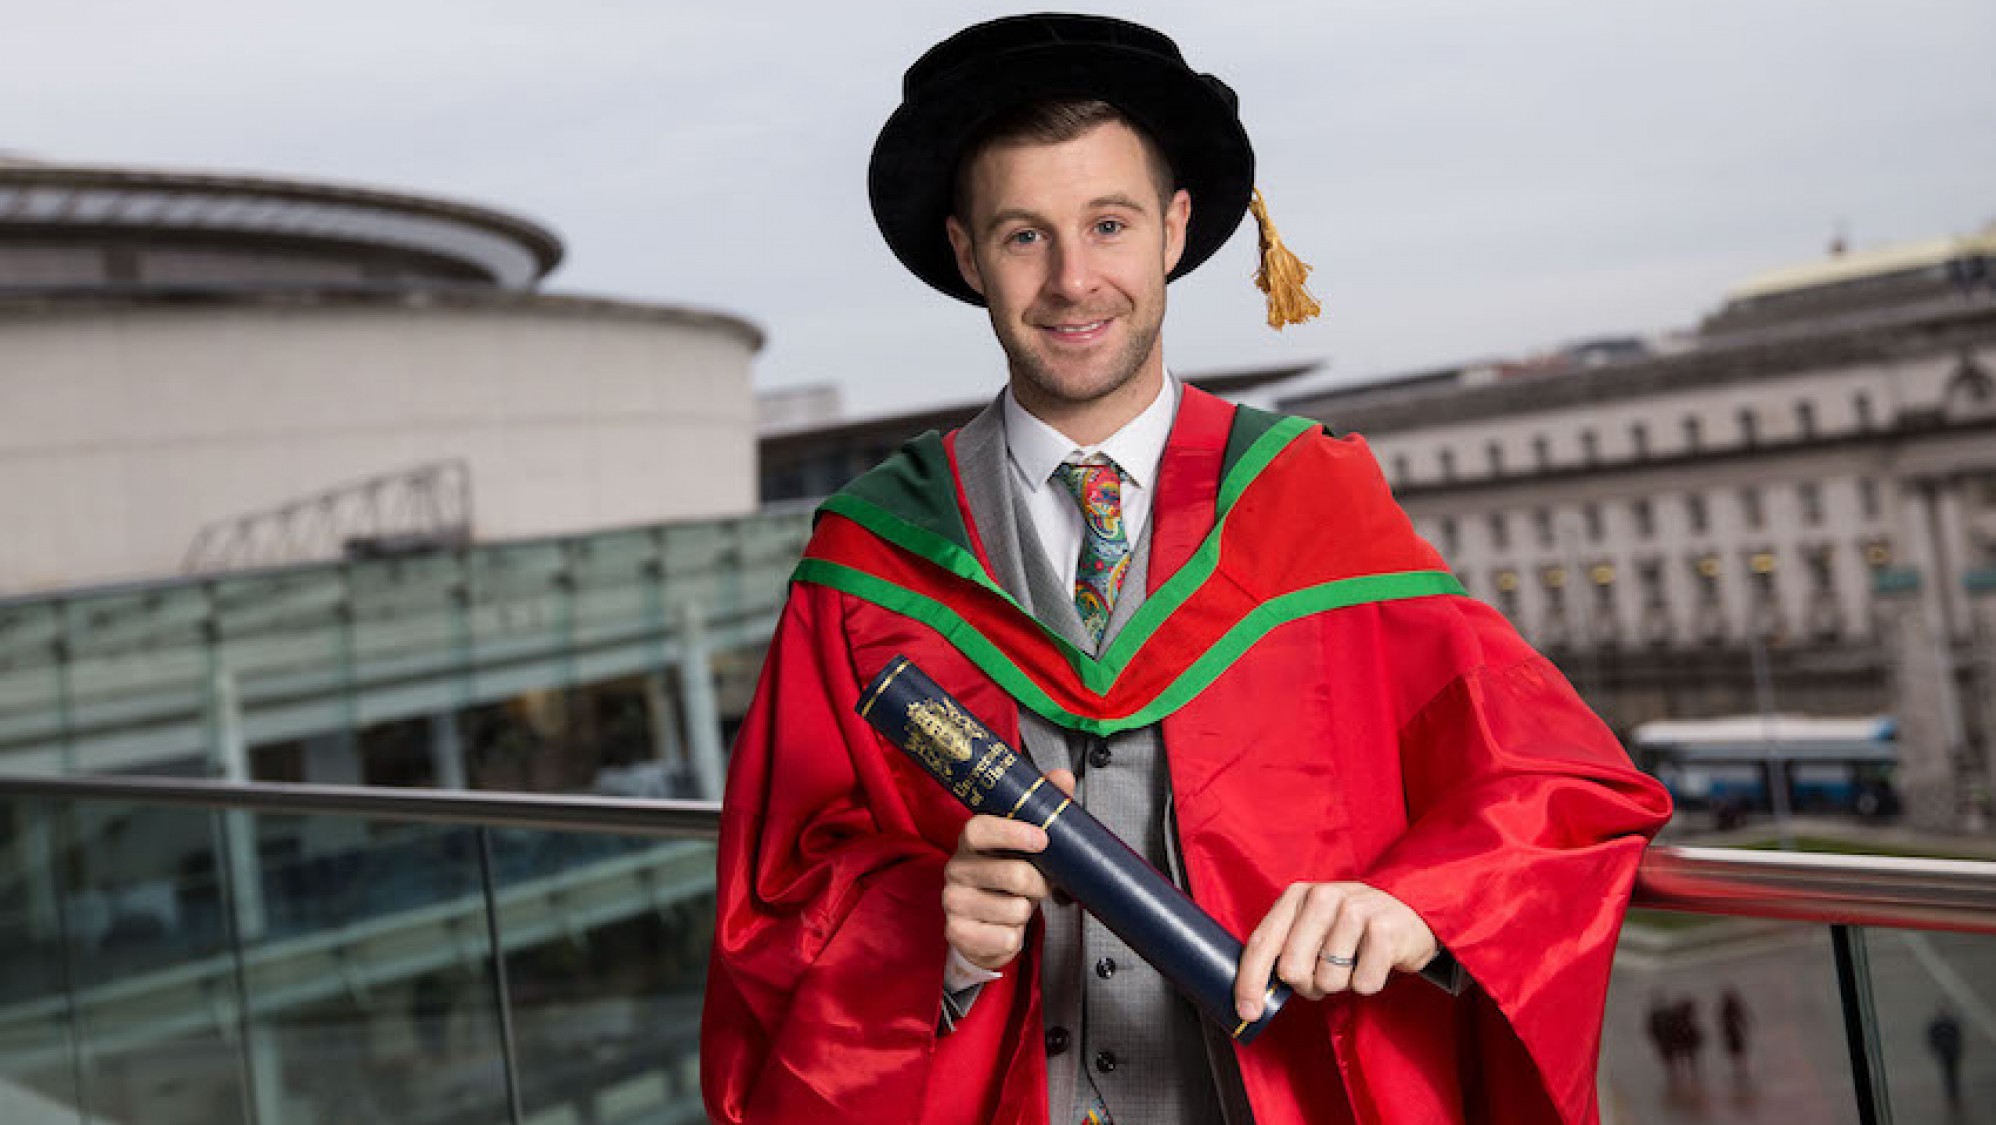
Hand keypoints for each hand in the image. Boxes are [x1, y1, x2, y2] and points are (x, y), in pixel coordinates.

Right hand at [942, 769, 1076, 970]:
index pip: (979, 828)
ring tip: (1015, 905)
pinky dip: (1015, 936)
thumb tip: (1062, 776)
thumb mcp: (1025, 845)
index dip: (1011, 832)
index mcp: (970, 841)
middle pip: (1011, 873)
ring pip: (1015, 909)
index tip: (1042, 839)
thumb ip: (1043, 807)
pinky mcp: (957, 933)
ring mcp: (953, 902)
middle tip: (1040, 885)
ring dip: (1026, 912)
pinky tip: (1005, 927)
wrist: (984, 927)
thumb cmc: (1005, 879)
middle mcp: (955, 869)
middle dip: (1039, 883)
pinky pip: (1006, 938)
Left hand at [1234, 882, 1437, 1019]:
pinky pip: (1362, 984)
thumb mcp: (1314, 927)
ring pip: (1328, 980)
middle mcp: (1323, 897)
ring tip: (1355, 962)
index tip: (1247, 1010)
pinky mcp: (1384, 930)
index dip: (1250, 981)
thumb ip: (1285, 949)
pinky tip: (1375, 962)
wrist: (1411, 913)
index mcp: (1297, 896)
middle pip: (1292, 968)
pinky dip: (1368, 983)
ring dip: (1342, 983)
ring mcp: (1354, 910)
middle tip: (1326, 973)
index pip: (1262, 942)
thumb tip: (1255, 995)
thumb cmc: (1353, 928)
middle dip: (1308, 985)